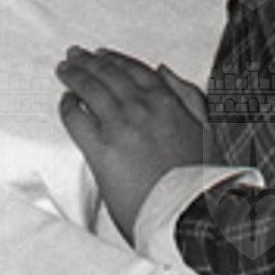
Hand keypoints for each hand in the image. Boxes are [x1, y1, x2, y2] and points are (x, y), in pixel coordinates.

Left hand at [56, 47, 207, 239]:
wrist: (193, 219)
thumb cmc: (204, 183)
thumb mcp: (209, 133)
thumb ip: (189, 97)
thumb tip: (163, 69)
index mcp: (168, 104)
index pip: (133, 70)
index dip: (114, 59)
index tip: (102, 54)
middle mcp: (140, 109)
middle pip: (106, 74)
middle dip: (88, 61)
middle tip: (75, 54)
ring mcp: (119, 127)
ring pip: (89, 88)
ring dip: (74, 75)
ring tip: (64, 69)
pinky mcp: (100, 149)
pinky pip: (76, 117)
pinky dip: (68, 105)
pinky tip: (66, 101)